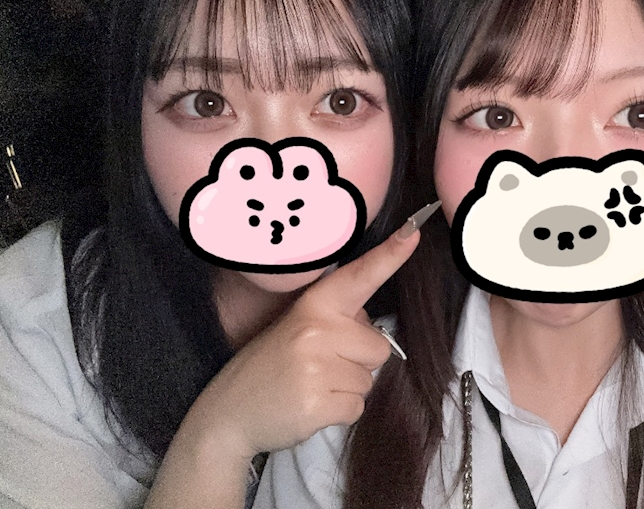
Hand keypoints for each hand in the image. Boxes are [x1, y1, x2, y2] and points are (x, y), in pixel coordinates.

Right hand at [186, 215, 421, 458]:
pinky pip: (357, 408)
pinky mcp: (318, 405)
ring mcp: (317, 368)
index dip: (390, 255)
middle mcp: (317, 330)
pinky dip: (339, 412)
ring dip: (347, 387)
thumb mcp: (297, 327)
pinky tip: (310, 405)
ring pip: (369, 380)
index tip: (414, 231)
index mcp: (314, 305)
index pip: (359, 276)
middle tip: (320, 365)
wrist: (229, 412)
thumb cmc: (272, 365)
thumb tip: (371, 329)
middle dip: (359, 361)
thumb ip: (336, 320)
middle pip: (380, 346)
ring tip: (311, 385)